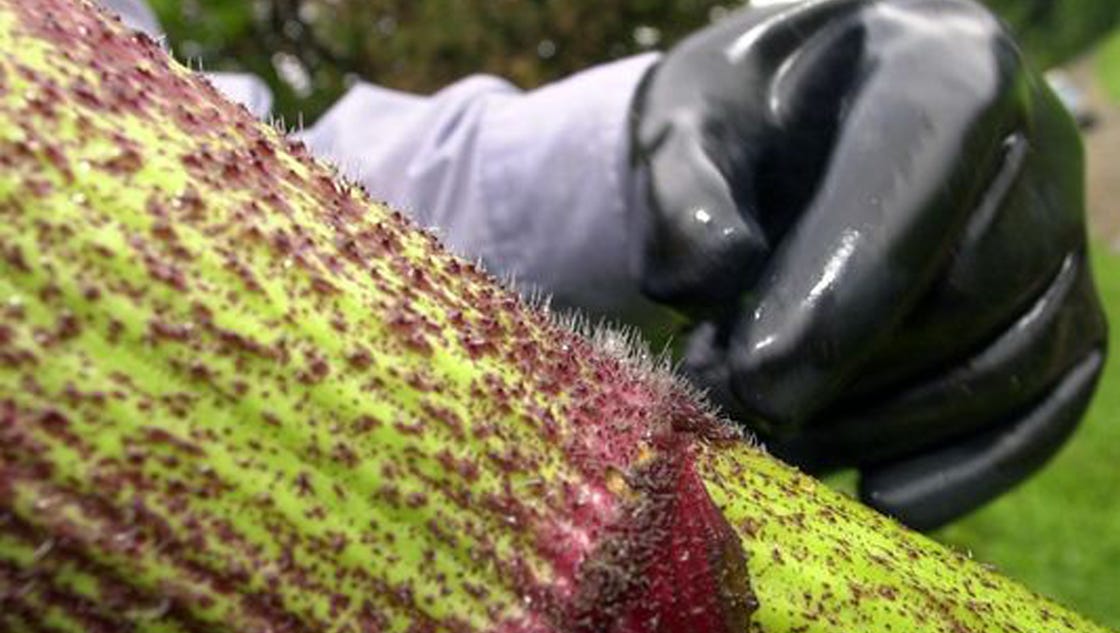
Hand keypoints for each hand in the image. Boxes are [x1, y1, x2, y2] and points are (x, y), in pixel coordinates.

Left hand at [629, 0, 1107, 529]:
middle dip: (846, 366)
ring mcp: (1058, 235)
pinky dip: (967, 466)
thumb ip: (680, 190)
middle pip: (969, 283)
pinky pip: (1044, 406)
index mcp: (941, 60)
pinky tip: (880, 495)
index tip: (754, 375)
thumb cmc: (738, 125)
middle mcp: (1033, 141)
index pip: (919, 168)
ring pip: (1006, 357)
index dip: (842, 282)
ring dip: (882, 422)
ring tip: (769, 434)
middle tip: (730, 397)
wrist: (788, 146)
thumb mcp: (683, 122)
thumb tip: (715, 276)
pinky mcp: (1060, 315)